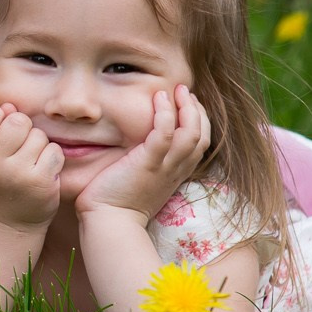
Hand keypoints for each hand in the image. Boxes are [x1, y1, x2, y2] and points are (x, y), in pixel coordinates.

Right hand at [0, 104, 62, 229]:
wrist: (11, 222)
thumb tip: (10, 106)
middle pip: (16, 121)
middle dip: (22, 127)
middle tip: (19, 145)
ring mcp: (17, 174)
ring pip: (38, 135)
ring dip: (38, 144)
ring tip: (30, 161)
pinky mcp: (40, 182)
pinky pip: (54, 150)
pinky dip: (52, 156)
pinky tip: (43, 169)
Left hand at [75, 84, 211, 220]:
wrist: (110, 222)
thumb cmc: (118, 203)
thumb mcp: (143, 181)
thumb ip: (150, 164)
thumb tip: (141, 147)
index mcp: (176, 173)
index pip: (200, 143)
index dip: (199, 121)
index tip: (188, 104)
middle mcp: (176, 170)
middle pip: (202, 135)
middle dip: (197, 109)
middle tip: (184, 91)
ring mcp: (164, 167)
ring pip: (190, 132)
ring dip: (186, 107)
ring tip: (176, 89)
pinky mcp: (147, 164)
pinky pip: (164, 134)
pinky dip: (165, 114)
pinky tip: (158, 98)